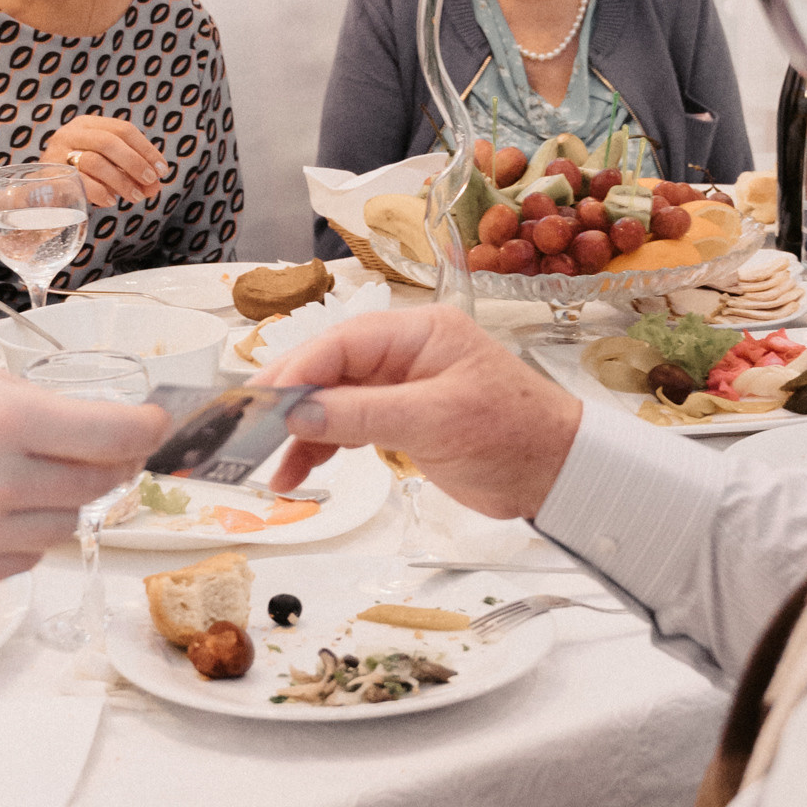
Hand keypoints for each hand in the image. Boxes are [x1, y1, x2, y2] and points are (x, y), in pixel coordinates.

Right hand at [0, 361, 164, 588]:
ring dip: (56, 504)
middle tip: (96, 454)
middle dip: (105, 466)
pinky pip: (25, 561)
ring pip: (64, 528)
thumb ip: (35, 407)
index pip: (114, 435)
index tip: (155, 427)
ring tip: (14, 481)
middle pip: (97, 486)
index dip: (146, 430)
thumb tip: (103, 429)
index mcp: (6, 420)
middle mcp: (0, 483)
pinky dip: (19, 539)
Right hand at [48, 115, 167, 208]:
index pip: (123, 129)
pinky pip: (80, 181)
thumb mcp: (109, 171)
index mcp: (88, 125)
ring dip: (121, 180)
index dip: (146, 149)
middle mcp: (70, 133)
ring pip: (95, 160)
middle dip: (135, 163)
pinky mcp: (50, 175)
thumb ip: (131, 174)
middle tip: (151, 182)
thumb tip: (156, 185)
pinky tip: (111, 201)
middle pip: (109, 141)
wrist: (40, 200)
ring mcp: (57, 153)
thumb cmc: (80, 180)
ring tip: (135, 197)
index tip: (162, 170)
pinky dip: (101, 192)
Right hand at [264, 307, 580, 517]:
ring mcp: (403, 387)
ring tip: (273, 468)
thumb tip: (298, 411)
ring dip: (301, 433)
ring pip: (333, 401)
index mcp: (418, 333)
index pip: (341, 343)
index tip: (261, 403)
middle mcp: (406, 353)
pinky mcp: (404, 420)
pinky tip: (301, 470)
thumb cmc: (516, 435)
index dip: (296, 372)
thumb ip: (363, 415)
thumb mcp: (435, 422)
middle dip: (289, 401)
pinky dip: (323, 446)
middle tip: (247, 431)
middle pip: (329, 369)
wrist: (559, 474)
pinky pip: (349, 426)